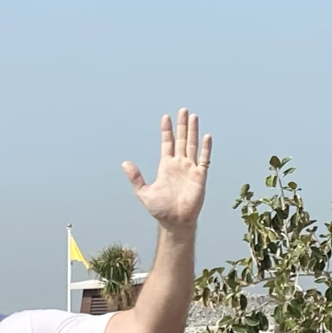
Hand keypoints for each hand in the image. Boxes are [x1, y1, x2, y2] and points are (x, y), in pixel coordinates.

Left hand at [123, 109, 211, 230]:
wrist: (175, 222)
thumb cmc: (160, 210)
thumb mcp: (143, 192)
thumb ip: (136, 177)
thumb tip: (125, 163)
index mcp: (166, 166)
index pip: (167, 143)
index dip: (166, 130)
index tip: (166, 116)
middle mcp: (179, 165)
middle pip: (181, 140)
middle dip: (181, 125)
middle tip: (182, 110)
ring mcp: (190, 169)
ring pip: (192, 145)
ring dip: (193, 131)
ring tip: (193, 117)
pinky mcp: (200, 176)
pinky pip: (204, 159)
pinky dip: (205, 148)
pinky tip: (206, 137)